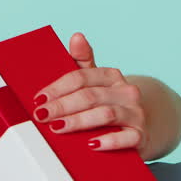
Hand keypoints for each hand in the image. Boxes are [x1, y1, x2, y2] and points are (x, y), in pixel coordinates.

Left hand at [31, 32, 149, 154]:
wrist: (141, 127)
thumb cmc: (109, 104)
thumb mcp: (95, 84)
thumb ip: (82, 62)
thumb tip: (76, 36)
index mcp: (111, 76)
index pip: (81, 78)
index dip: (57, 88)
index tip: (38, 100)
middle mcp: (126, 92)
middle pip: (90, 96)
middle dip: (62, 106)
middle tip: (42, 116)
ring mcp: (135, 113)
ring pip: (106, 114)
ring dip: (78, 121)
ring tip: (57, 128)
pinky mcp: (141, 136)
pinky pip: (127, 138)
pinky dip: (109, 141)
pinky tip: (91, 144)